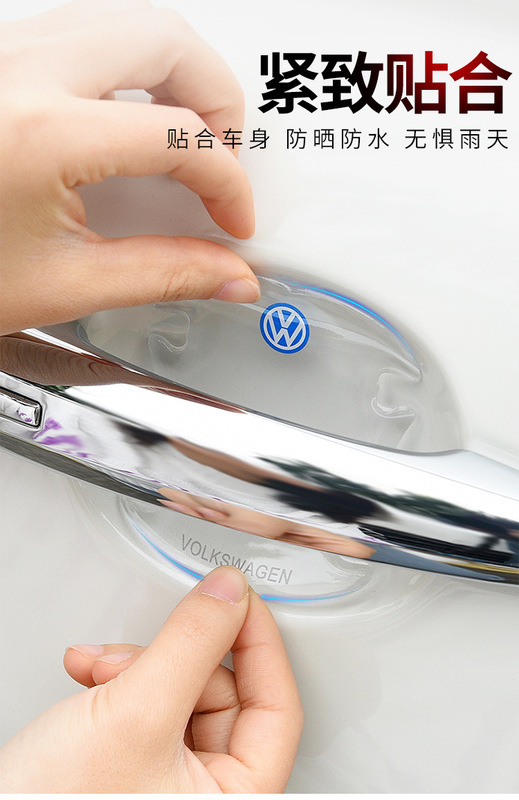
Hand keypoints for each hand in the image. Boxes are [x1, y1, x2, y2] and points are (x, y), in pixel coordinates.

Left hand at [0, 0, 258, 334]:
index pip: (181, 138)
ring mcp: (5, 53)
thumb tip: (225, 274)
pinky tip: (132, 119)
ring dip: (177, 72)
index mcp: (43, 132)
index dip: (227, 183)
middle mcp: (21, 72)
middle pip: (167, 40)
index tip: (232, 217)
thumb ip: (163, 274)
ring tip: (185, 135)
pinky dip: (132, 65)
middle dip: (218, 100)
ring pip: (127, 18)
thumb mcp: (64, 284)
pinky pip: (87, 29)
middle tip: (222, 157)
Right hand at [0, 567, 302, 791]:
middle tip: (138, 648)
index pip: (277, 705)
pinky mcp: (134, 765)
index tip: (238, 597)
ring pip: (180, 692)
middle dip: (172, 656)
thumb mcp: (137, 715)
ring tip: (98, 668)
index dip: (260, 642)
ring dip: (136, 663)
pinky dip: (117, 680)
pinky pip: (148, 704)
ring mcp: (169, 781)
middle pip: (223, 694)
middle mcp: (207, 794)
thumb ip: (191, 645)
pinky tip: (88, 675)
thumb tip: (231, 593)